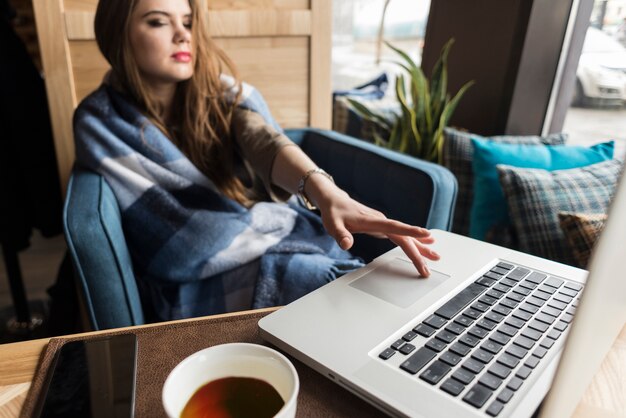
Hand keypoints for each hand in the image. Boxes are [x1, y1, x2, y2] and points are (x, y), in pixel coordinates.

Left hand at [312, 182, 439, 276]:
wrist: (334, 200)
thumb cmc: (334, 213)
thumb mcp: (333, 225)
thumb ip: (340, 235)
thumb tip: (346, 244)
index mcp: (372, 221)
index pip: (394, 227)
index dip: (410, 231)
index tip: (426, 234)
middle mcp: (381, 221)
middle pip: (403, 237)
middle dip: (417, 253)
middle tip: (426, 268)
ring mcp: (383, 223)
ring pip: (405, 236)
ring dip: (420, 247)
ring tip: (435, 256)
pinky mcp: (382, 226)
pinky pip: (401, 235)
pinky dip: (414, 240)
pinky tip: (425, 243)